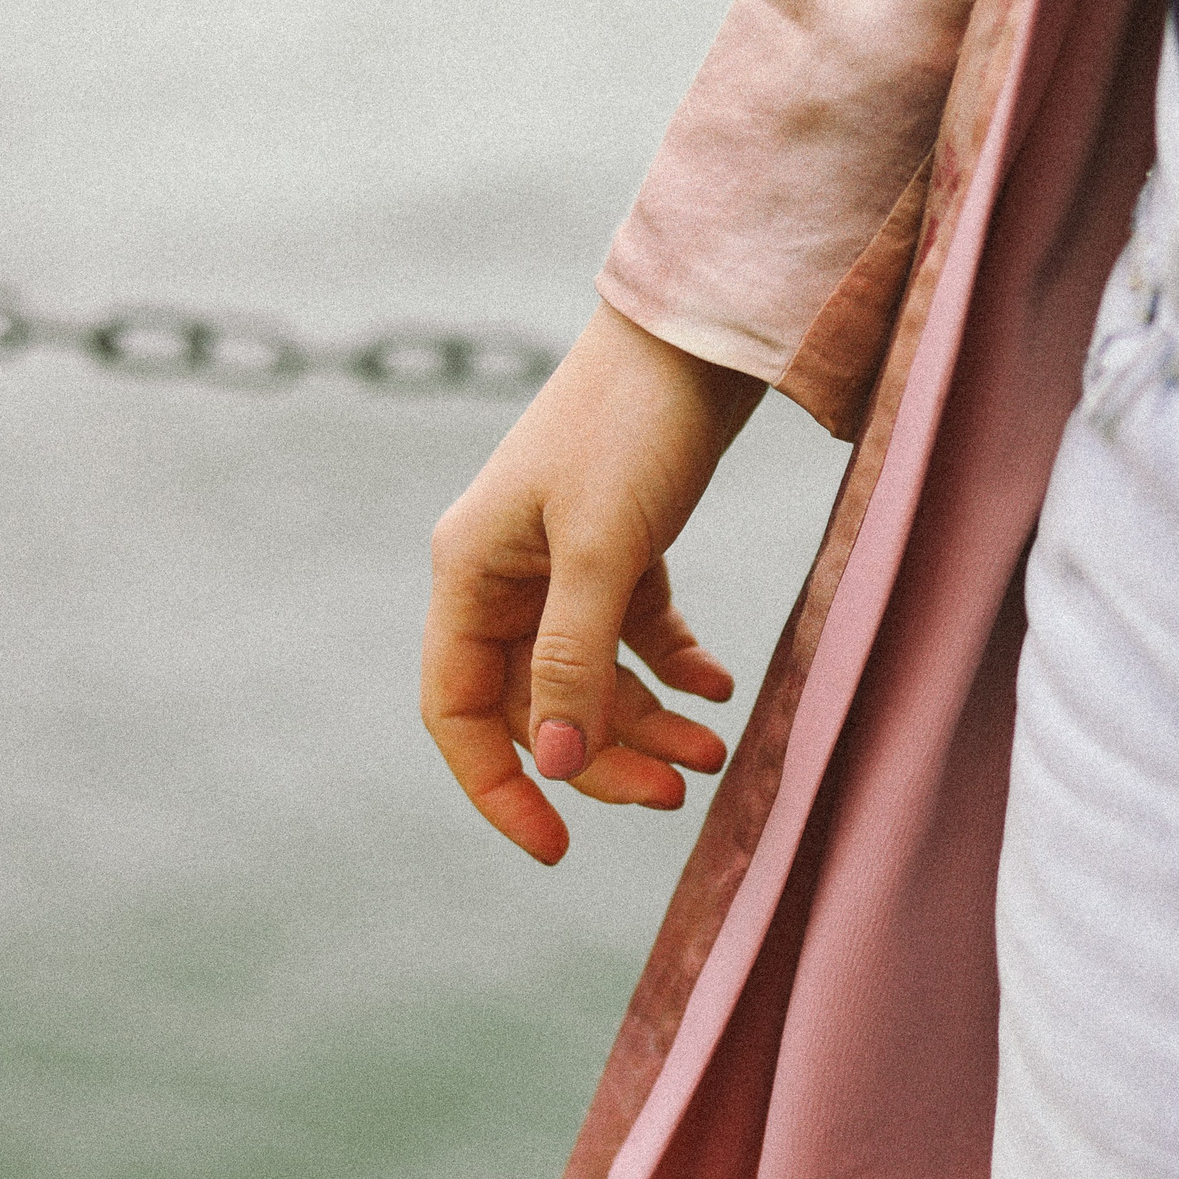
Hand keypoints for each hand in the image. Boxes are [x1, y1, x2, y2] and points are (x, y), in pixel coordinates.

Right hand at [422, 303, 764, 862]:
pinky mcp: (622, 542)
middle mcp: (505, 572)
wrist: (696, 331)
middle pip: (538, 704)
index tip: (556, 847)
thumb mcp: (603, 549)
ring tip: (715, 752)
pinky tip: (719, 687)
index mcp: (470, 572)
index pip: (459, 709)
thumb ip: (575, 660)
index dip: (498, 786)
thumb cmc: (634, 425)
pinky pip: (637, 632)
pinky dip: (674, 665)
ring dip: (646, 720)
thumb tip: (555, 764)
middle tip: (681, 792)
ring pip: (592, 676)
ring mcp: (562, 559)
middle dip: (602, 756)